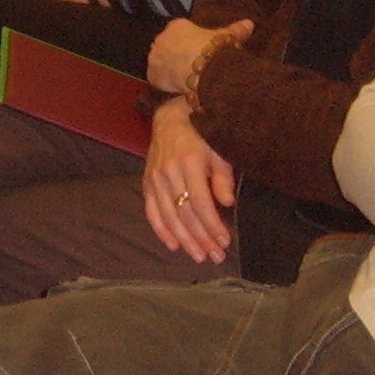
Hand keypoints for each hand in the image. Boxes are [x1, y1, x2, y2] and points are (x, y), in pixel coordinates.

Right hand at [141, 98, 236, 260]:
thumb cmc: (201, 133)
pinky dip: (162, 230)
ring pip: (169, 217)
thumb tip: (227, 203)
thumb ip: (222, 177)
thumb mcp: (218, 149)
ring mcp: (155, 179)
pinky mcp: (146, 183)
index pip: (201, 203)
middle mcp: (169, 172)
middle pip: (185, 214)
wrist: (171, 117)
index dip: (213, 225)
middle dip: (202, 239)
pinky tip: (174, 245)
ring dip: (185, 240)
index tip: (225, 241)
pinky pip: (152, 212)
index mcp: (189, 162)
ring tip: (199, 256)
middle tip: (216, 257)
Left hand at [146, 15, 250, 95]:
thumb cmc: (215, 49)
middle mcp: (161, 38)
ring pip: (161, 63)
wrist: (205, 70)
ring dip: (169, 69)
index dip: (187, 44)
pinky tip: (177, 88)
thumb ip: (235, 29)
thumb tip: (250, 24)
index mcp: (177, 25)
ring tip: (185, 79)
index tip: (197, 53)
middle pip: (167, 47)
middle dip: (176, 55)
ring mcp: (155, 57)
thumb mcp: (227, 37)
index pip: (178, 32)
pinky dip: (165, 84)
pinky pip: (157, 79)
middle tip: (191, 68)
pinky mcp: (152, 74)